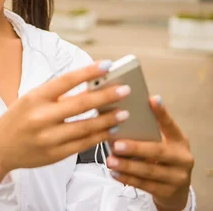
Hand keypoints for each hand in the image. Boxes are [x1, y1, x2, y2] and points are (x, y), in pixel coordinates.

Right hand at [0, 60, 130, 181]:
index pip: (66, 81)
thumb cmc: (17, 119)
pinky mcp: (55, 154)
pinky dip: (100, 137)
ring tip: (124, 112)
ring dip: (109, 119)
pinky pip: (83, 144)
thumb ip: (56, 95)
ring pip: (86, 127)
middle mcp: (41, 117)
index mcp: (34, 97)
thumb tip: (90, 87)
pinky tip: (111, 131)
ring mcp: (49, 137)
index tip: (107, 65)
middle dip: (106, 96)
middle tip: (125, 90)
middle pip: (81, 104)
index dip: (88, 72)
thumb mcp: (30, 100)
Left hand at [106, 96, 193, 210]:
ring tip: (110, 160)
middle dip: (135, 148)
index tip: (152, 100)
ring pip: (149, 171)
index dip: (162, 113)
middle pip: (157, 152)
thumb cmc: (163, 158)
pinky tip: (114, 173)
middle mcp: (182, 158)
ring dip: (127, 166)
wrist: (176, 189)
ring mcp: (176, 177)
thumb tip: (122, 111)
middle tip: (117, 144)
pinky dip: (127, 178)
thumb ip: (149, 130)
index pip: (170, 125)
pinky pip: (144, 185)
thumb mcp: (163, 142)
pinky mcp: (167, 192)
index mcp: (179, 141)